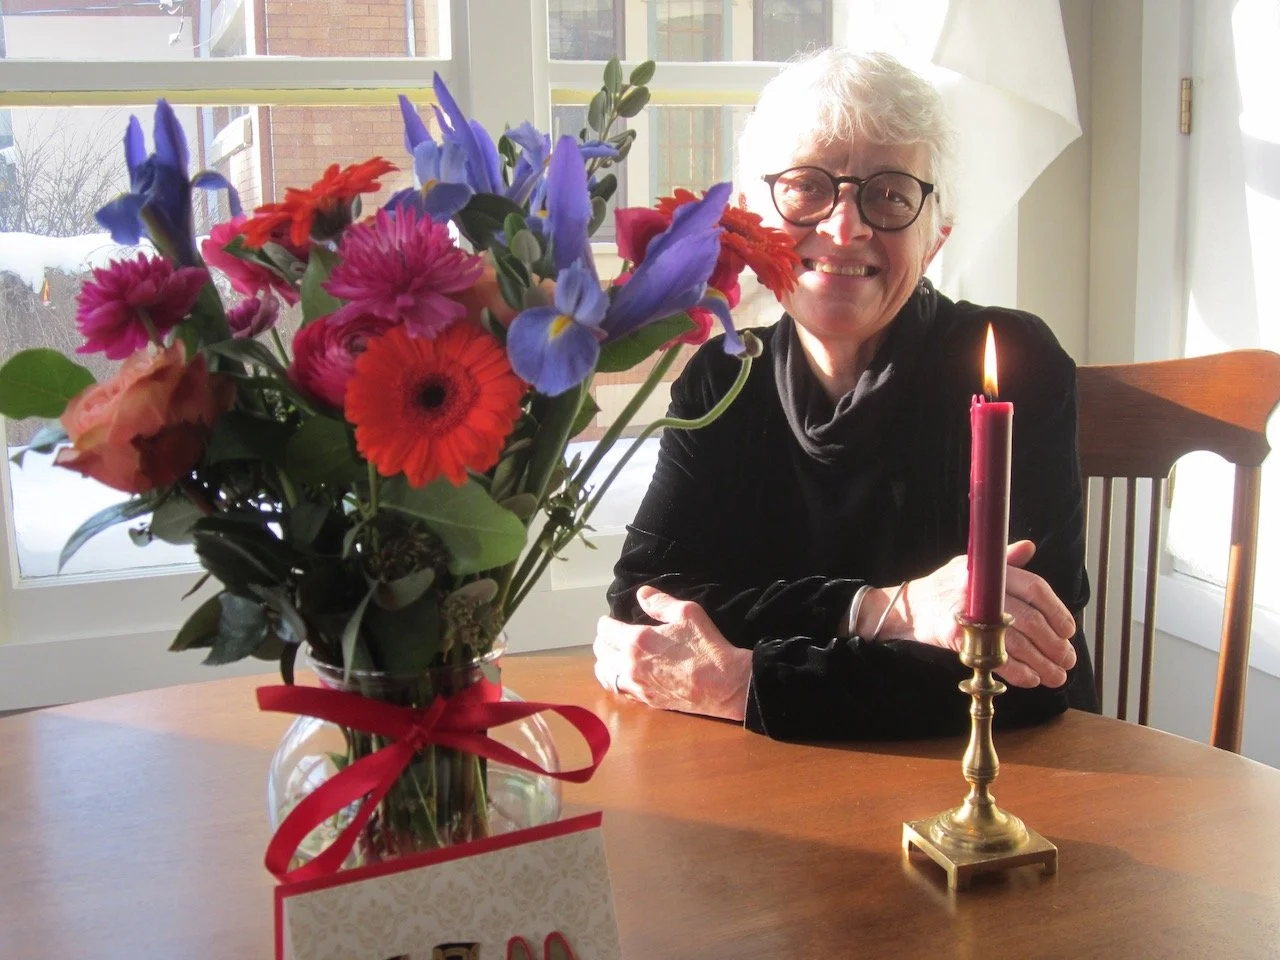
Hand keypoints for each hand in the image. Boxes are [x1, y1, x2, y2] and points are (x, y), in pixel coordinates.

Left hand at [592, 586, 752, 721]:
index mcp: (637, 641)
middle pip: (600, 652)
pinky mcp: (646, 701)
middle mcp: (630, 665)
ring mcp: (637, 686)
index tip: (610, 620)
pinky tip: (625, 675)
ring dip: (605, 662)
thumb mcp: (688, 613)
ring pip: (605, 675)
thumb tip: (642, 594)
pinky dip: (616, 680)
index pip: (605, 630)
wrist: (724, 685)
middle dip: (603, 640)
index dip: (606, 622)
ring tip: (613, 656)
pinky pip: (619, 691)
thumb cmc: (707, 647)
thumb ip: (660, 602)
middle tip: (611, 635)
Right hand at [869, 540, 1077, 688]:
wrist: (907, 607)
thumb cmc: (943, 587)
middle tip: (1068, 659)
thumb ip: (1004, 560)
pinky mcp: (956, 635)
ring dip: (1042, 663)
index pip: (1035, 587)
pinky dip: (1017, 672)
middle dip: (1054, 644)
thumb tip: (1029, 547)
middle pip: (1030, 619)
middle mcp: (982, 589)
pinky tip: (1031, 679)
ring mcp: (969, 613)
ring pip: (1017, 642)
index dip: (1057, 610)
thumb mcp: (971, 566)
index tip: (1069, 630)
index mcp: (990, 571)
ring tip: (1056, 676)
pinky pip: (994, 657)